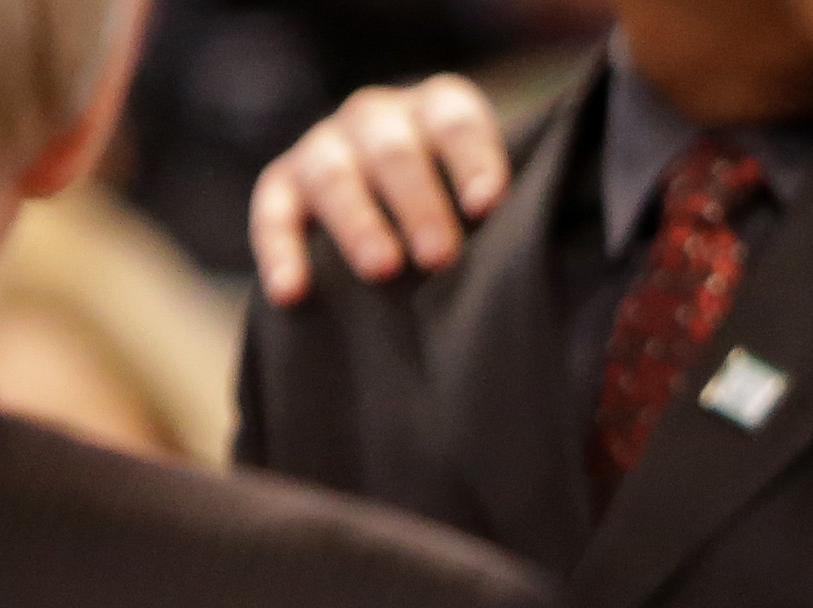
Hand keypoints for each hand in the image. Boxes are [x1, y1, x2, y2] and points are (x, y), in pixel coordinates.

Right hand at [248, 73, 513, 306]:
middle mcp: (376, 118)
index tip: (487, 206)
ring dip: (358, 221)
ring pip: (333, 174)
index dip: (472, 159)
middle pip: (393, 150)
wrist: (399, 216)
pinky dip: (280, 251)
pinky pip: (273, 213)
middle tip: (440, 256)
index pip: (454, 120)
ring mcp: (325, 147)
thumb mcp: (483, 196)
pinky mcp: (283, 185)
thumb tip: (538, 247)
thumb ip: (503, 208)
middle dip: (418, 202)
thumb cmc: (459, 211)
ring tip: (382, 269)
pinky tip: (291, 292)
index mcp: (434, 111)